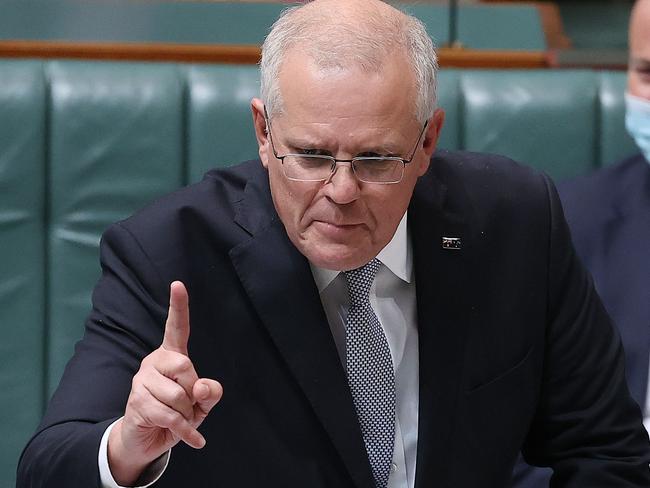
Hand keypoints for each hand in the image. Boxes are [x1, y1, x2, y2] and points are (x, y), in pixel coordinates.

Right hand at [108, 281, 222, 484]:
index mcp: (172, 355)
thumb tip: (203, 387)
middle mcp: (154, 362)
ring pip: (178, 396)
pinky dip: (187, 433)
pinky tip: (196, 441)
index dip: (178, 306)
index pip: (177, 328)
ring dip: (188, 414)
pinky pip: (171, 417)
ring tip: (179, 418)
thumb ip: (209, 392)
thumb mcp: (201, 403)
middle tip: (187, 404)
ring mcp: (142, 382)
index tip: (178, 284)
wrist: (147, 439)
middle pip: (185, 367)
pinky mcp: (137, 403)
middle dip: (193, 392)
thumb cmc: (178, 413)